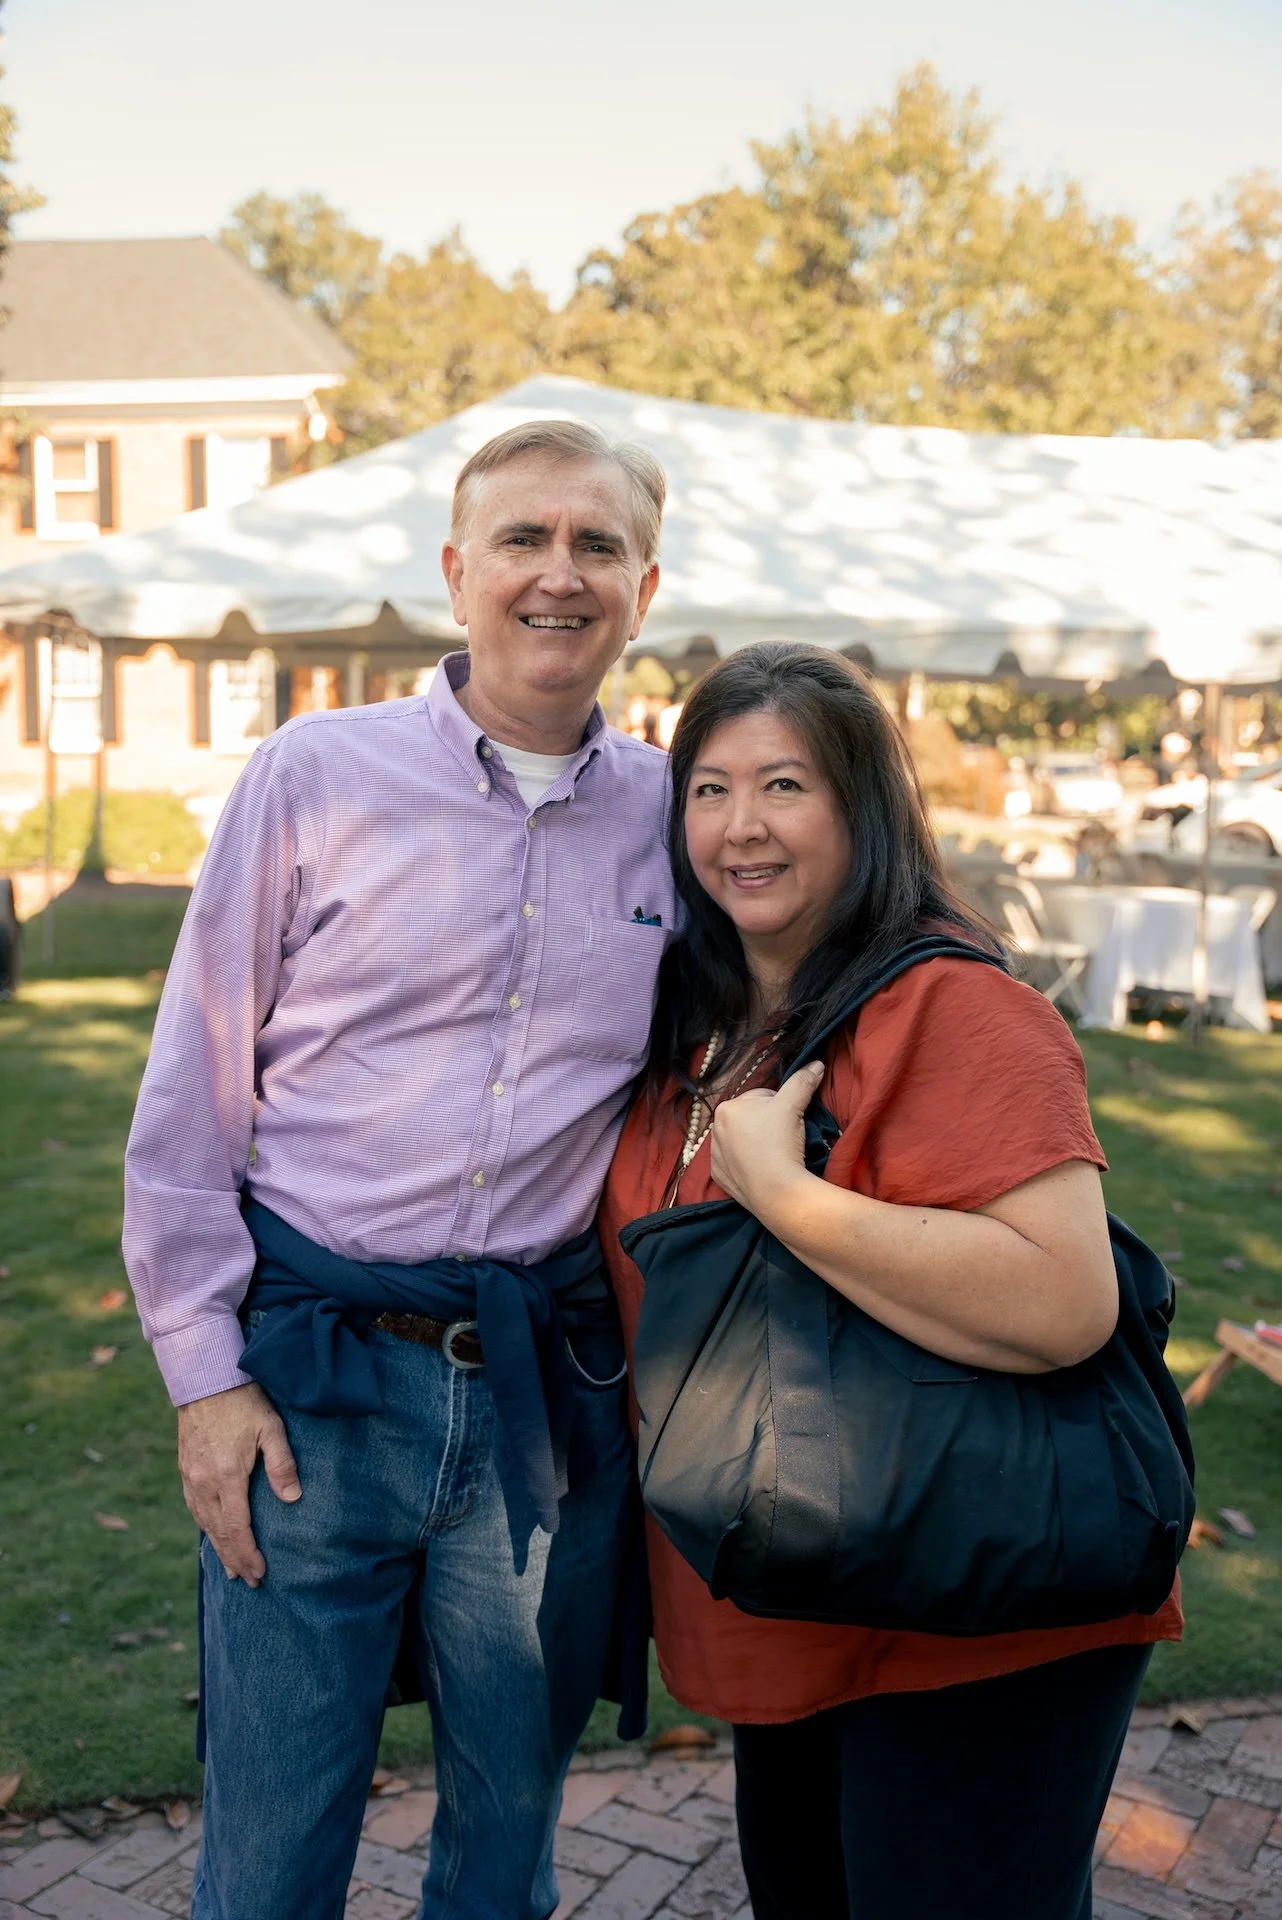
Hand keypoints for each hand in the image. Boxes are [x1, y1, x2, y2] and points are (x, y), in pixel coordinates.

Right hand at [176, 1381, 300, 1585]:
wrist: (205, 1379)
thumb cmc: (244, 1402)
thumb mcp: (270, 1428)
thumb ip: (282, 1464)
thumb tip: (292, 1498)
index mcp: (226, 1476)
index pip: (237, 1528)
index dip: (247, 1554)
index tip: (258, 1573)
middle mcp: (204, 1482)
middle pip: (219, 1532)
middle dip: (234, 1558)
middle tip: (248, 1581)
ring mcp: (191, 1477)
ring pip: (204, 1522)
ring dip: (218, 1547)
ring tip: (230, 1567)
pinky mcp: (185, 1469)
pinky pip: (194, 1507)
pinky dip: (205, 1526)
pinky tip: (212, 1532)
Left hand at [709, 1061, 824, 1218]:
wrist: (776, 1192)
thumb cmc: (781, 1143)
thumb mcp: (793, 1105)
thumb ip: (802, 1081)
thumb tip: (816, 1063)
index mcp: (726, 1108)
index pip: (760, 1097)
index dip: (780, 1106)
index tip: (790, 1121)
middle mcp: (714, 1130)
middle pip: (750, 1119)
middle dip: (767, 1124)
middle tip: (785, 1137)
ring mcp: (715, 1156)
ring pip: (743, 1141)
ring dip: (757, 1143)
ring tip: (776, 1154)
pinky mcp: (720, 1178)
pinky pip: (737, 1164)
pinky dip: (749, 1164)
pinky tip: (764, 1169)